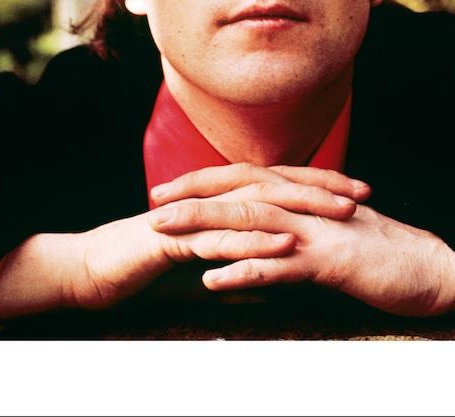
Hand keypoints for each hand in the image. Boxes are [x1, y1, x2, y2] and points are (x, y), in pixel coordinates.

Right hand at [70, 163, 370, 310]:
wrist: (91, 268)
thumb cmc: (143, 262)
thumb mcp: (197, 252)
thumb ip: (232, 246)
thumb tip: (267, 253)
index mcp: (219, 199)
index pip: (277, 185)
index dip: (319, 186)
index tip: (359, 192)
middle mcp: (211, 199)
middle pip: (274, 185)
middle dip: (322, 189)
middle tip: (363, 195)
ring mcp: (193, 214)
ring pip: (256, 205)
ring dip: (302, 209)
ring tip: (341, 215)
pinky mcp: (175, 237)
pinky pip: (222, 236)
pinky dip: (257, 239)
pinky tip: (287, 243)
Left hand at [149, 169, 454, 316]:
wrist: (435, 267)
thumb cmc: (387, 256)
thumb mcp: (337, 237)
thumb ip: (300, 233)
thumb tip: (265, 244)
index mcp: (308, 197)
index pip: (247, 180)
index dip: (205, 182)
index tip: (169, 189)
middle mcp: (308, 205)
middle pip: (240, 192)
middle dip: (193, 196)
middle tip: (153, 204)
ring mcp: (319, 230)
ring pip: (253, 221)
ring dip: (205, 226)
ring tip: (166, 233)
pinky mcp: (331, 260)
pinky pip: (280, 264)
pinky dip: (244, 269)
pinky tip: (212, 278)